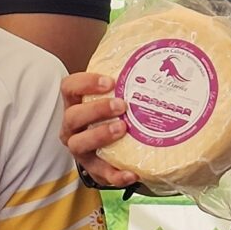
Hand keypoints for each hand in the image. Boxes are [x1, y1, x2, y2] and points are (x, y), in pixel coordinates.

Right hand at [58, 72, 137, 188]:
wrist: (111, 151)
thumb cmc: (114, 116)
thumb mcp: (114, 98)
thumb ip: (126, 81)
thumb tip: (161, 54)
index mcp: (76, 104)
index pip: (69, 88)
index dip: (86, 83)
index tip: (110, 82)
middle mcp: (72, 127)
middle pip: (73, 116)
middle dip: (96, 110)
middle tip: (122, 105)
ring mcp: (80, 148)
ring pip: (79, 143)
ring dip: (100, 136)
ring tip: (122, 130)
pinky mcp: (93, 169)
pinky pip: (101, 174)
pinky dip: (116, 175)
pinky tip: (132, 173)